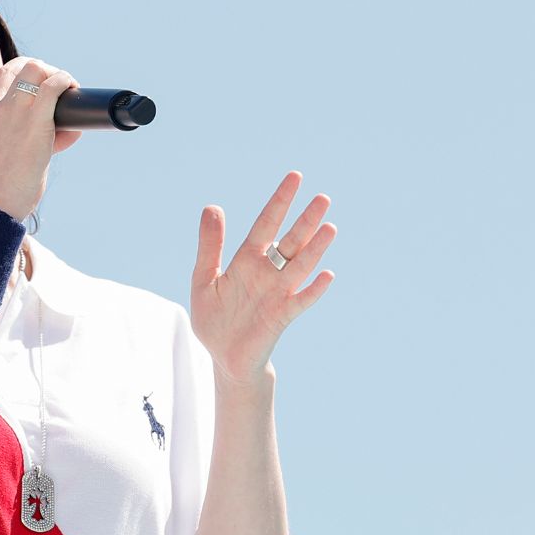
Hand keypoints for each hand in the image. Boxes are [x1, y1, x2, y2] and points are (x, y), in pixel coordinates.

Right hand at [0, 56, 81, 218]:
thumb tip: (69, 130)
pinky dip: (67, 83)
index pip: (5, 73)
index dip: (27, 71)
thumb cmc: (1, 184)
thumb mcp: (6, 150)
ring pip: (37, 68)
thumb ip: (31, 135)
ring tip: (68, 91)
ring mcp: (15, 111)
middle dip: (47, 70)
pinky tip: (73, 94)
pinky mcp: (35, 122)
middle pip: (25, 65)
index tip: (41, 85)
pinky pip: (54, 86)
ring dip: (58, 75)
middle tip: (59, 90)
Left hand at [190, 171, 336, 385]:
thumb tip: (213, 206)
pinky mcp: (281, 317)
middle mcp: (267, 273)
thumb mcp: (204, 279)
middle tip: (323, 197)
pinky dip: (313, 290)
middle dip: (305, 221)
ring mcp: (277, 294)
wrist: (223, 356)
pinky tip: (327, 275)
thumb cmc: (215, 318)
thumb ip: (209, 246)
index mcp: (247, 260)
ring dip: (315, 249)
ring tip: (330, 227)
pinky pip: (300, 301)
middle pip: (290, 242)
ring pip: (299, 267)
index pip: (266, 224)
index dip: (280, 202)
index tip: (295, 177)